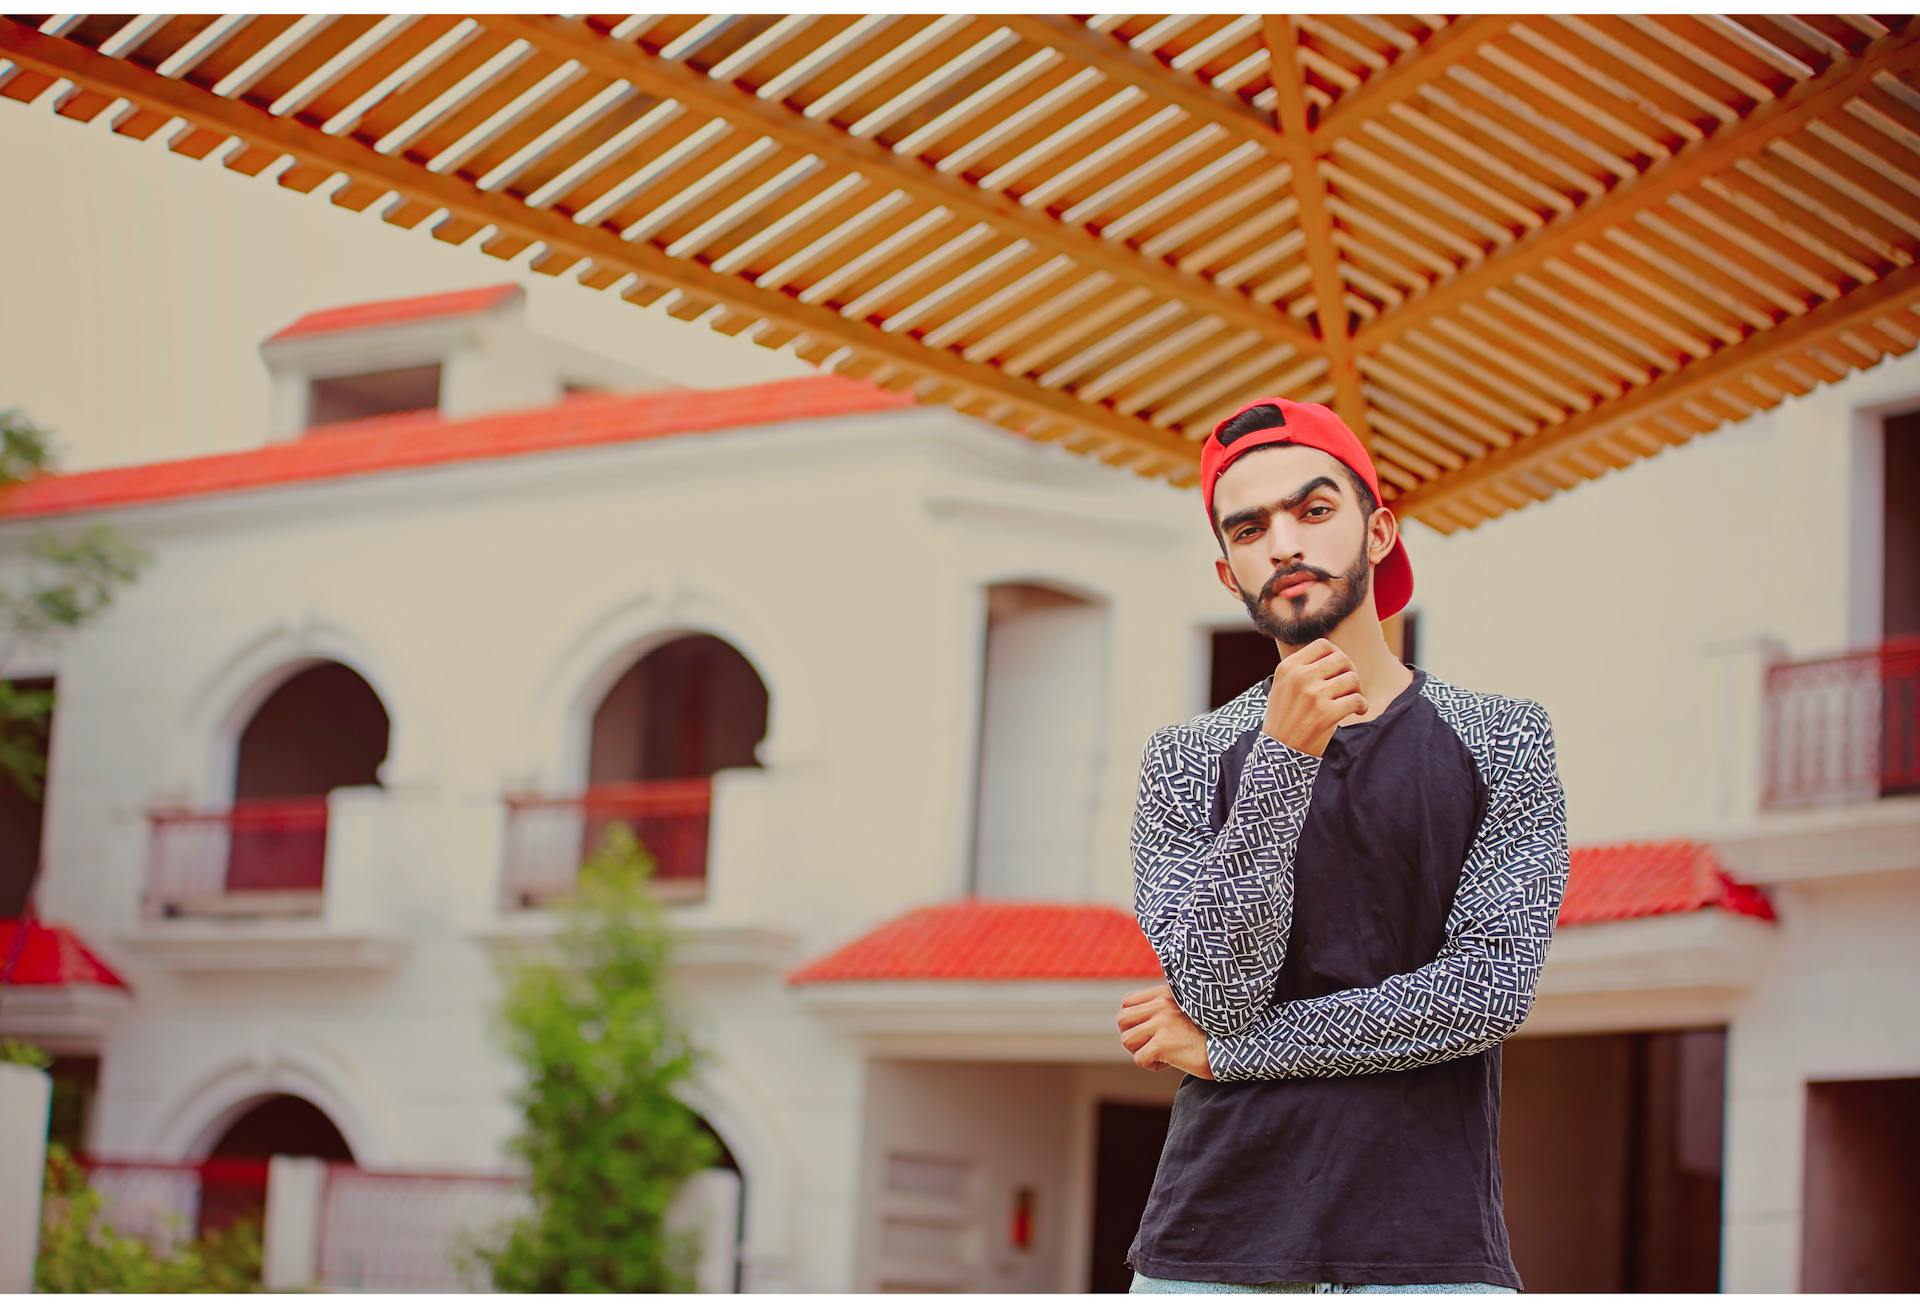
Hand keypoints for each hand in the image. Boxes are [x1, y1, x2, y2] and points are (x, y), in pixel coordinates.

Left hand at [1117, 982, 1213, 1078]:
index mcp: (1165, 993)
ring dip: (1140, 1051)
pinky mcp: (1164, 1043)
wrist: (1233, 1047)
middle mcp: (1162, 1005)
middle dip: (1132, 1036)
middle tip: (1150, 1045)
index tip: (1149, 1031)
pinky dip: (1151, 1065)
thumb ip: (1163, 1008)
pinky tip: (1169, 1063)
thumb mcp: (1186, 1010)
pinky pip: (1139, 1058)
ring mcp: (1163, 1023)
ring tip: (1161, 1054)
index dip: (1133, 1020)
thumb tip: (1135, 1022)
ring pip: (1127, 1039)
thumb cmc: (1210, 1033)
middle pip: (1122, 1019)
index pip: (1127, 1002)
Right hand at [1264, 638, 1367, 755]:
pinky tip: (1358, 711)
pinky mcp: (1326, 714)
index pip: (1322, 645)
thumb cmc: (1284, 719)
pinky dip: (1362, 706)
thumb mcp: (1282, 686)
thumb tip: (1333, 654)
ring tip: (1353, 701)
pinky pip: (1357, 699)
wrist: (1278, 752)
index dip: (1336, 655)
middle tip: (1350, 686)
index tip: (1339, 669)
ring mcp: (1313, 695)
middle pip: (1341, 659)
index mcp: (1288, 667)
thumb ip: (1302, 668)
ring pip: (1352, 678)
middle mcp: (1300, 677)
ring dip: (1358, 690)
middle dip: (1350, 671)